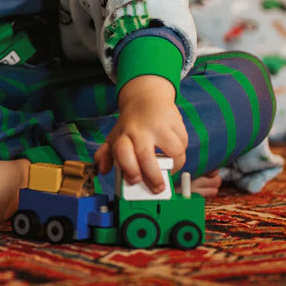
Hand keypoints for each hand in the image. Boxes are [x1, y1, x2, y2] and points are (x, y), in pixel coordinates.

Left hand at [94, 75, 187, 192]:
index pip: (122, 153)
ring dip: (174, 165)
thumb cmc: (131, 123)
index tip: (135, 181)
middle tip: (158, 188)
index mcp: (123, 135)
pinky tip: (174, 153)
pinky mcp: (176, 122)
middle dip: (153, 177)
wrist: (146, 97)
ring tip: (169, 169)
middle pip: (146, 157)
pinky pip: (183, 143)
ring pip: (173, 151)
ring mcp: (160, 125)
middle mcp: (141, 130)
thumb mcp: (115, 136)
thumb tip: (102, 170)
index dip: (129, 170)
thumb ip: (105, 155)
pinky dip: (181, 153)